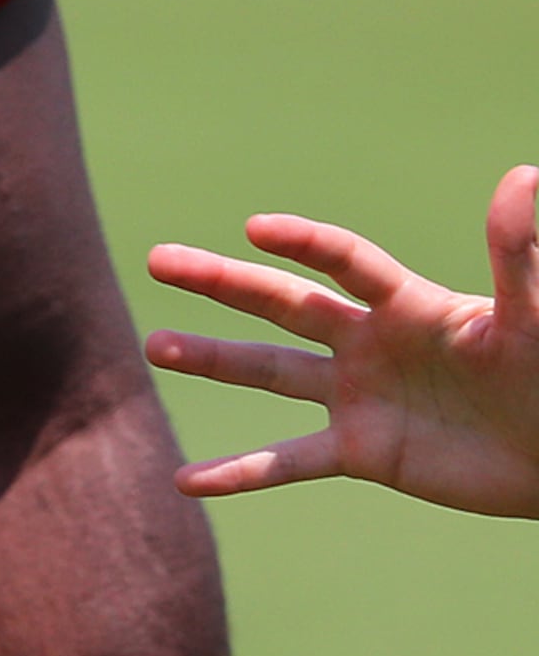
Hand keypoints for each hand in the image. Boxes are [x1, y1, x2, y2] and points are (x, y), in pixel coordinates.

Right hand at [144, 170, 538, 514]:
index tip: (257, 230)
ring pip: (269, 372)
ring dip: (211, 359)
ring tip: (155, 346)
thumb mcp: (537, 316)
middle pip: (283, 304)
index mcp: (409, 306)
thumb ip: (518, 255)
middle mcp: (370, 343)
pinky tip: (188, 479)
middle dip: (220, 281)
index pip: (345, 264)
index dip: (303, 243)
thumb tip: (523, 176)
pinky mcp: (360, 453)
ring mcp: (358, 398)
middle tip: (158, 260)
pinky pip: (287, 461)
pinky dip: (238, 471)